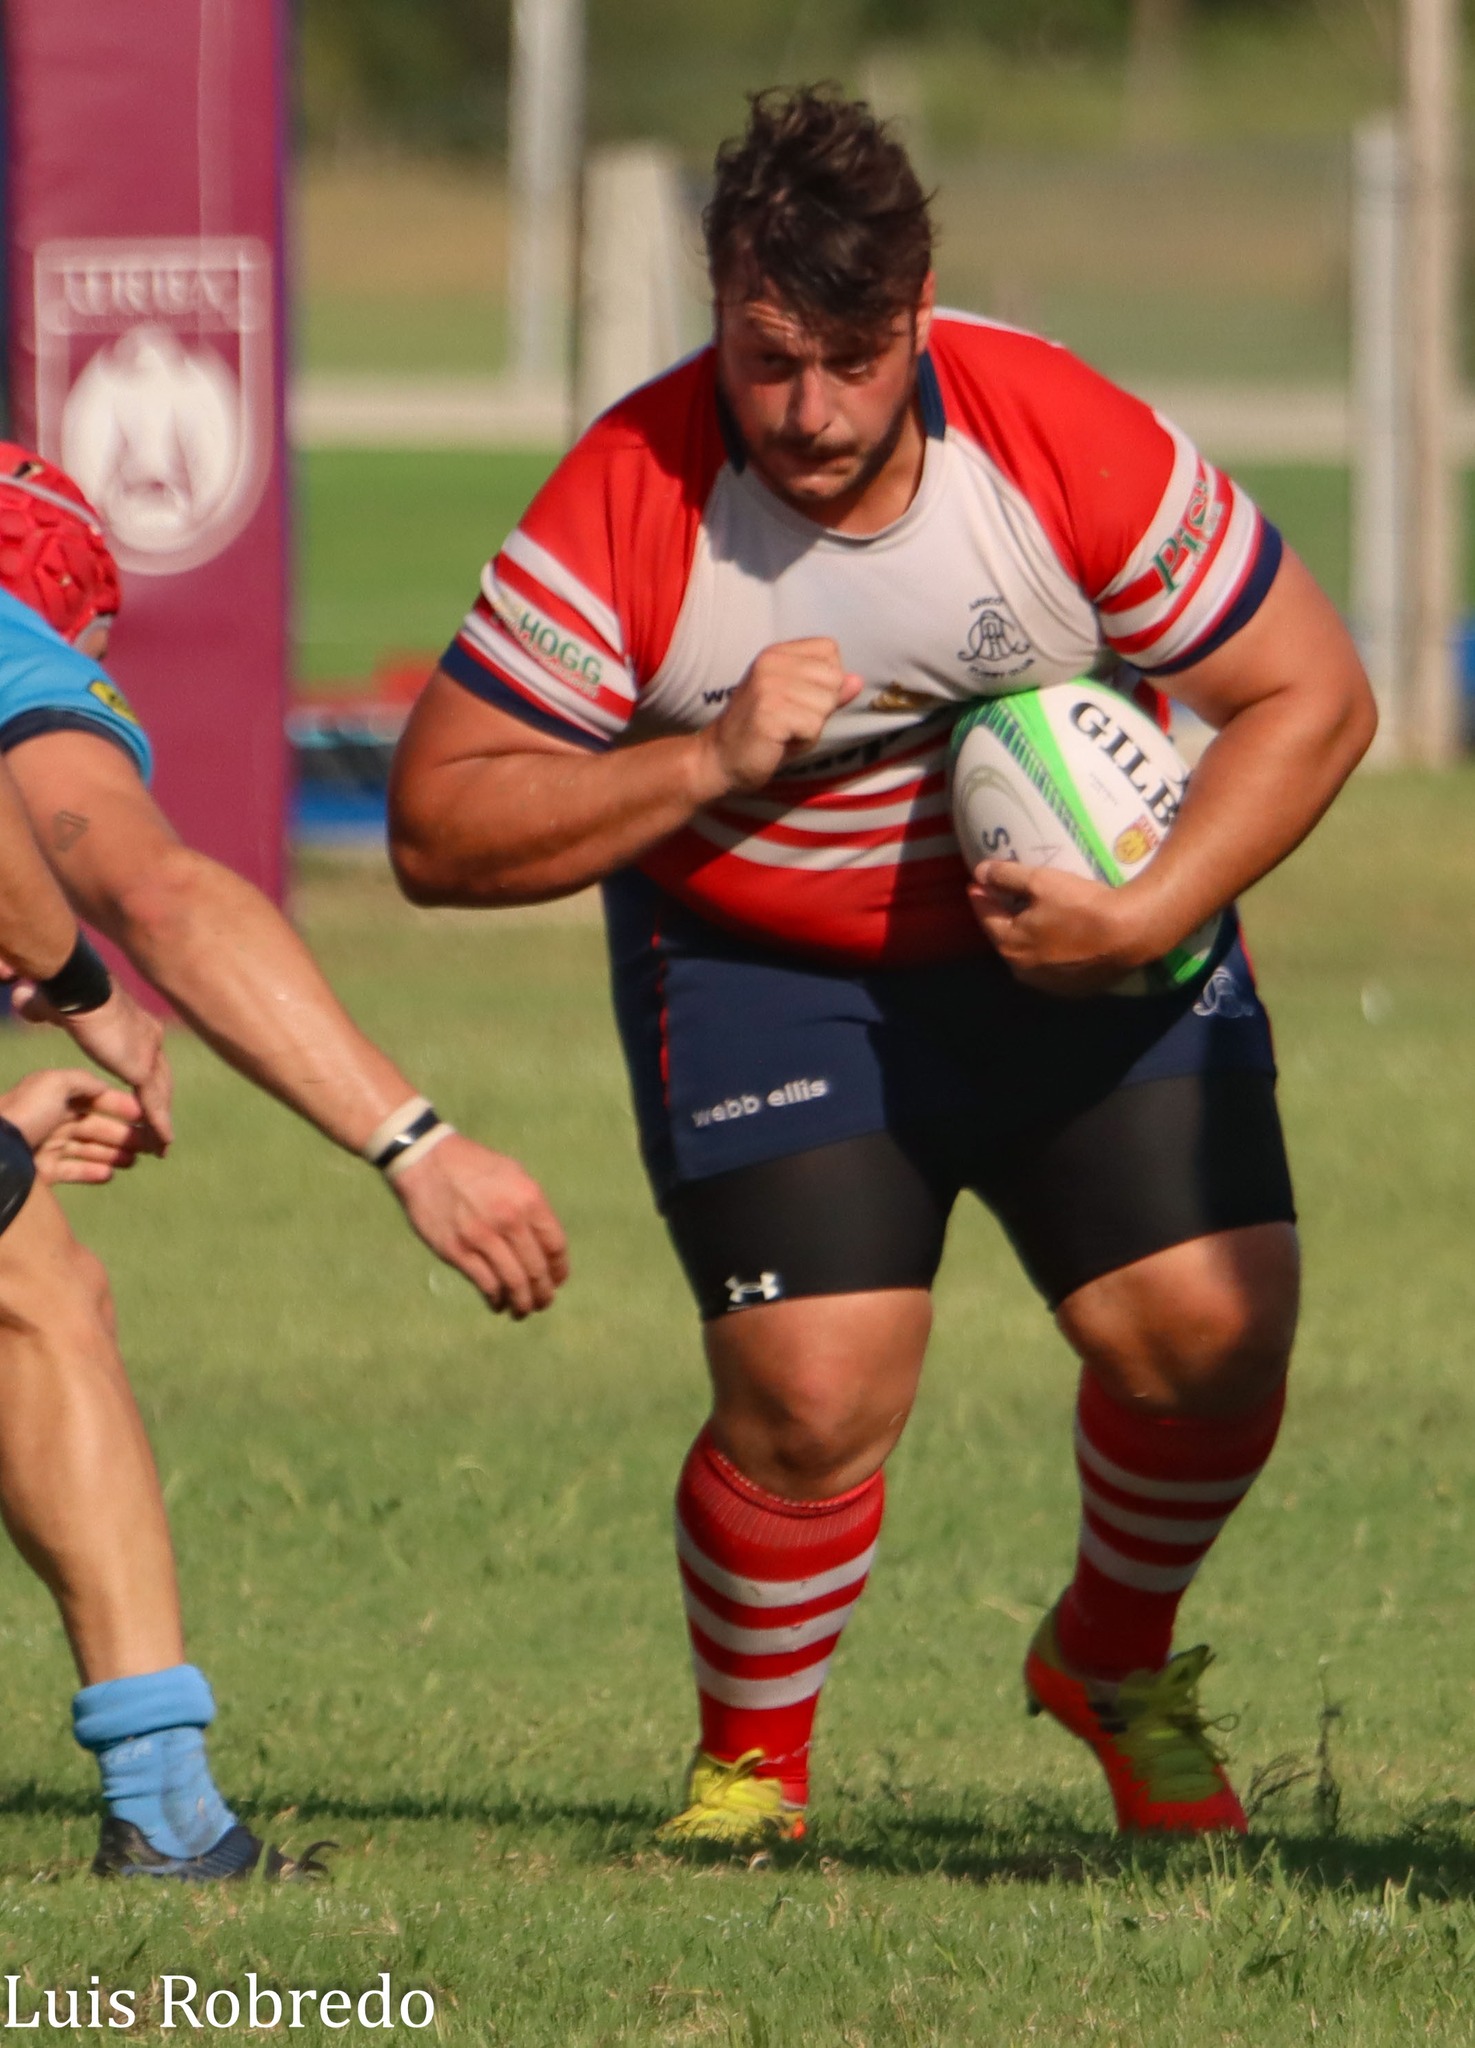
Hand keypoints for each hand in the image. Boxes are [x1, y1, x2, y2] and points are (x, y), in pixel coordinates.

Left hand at [0, 1068, 150, 1183]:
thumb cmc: (27, 1113)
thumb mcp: (55, 1083)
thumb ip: (83, 1081)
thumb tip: (104, 1087)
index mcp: (55, 1096)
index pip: (94, 1099)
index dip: (119, 1106)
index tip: (143, 1115)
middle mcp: (52, 1119)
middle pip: (95, 1127)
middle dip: (123, 1134)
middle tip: (149, 1144)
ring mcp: (47, 1146)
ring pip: (88, 1150)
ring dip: (113, 1154)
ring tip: (135, 1160)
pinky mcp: (43, 1171)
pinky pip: (72, 1171)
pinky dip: (92, 1173)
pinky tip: (110, 1174)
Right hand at [10, 980, 172, 1149]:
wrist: (79, 989)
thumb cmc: (66, 990)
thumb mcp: (53, 1003)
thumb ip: (43, 1008)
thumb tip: (20, 998)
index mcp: (135, 1027)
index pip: (146, 1062)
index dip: (146, 1083)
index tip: (143, 1102)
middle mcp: (149, 1042)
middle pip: (159, 1082)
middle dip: (159, 1108)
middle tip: (161, 1132)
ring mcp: (149, 1055)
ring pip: (159, 1097)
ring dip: (160, 1123)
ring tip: (161, 1147)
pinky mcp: (142, 1068)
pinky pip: (154, 1104)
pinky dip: (158, 1124)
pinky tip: (163, 1143)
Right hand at [389, 1130, 568, 1318]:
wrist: (425, 1160)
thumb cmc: (472, 1167)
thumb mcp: (513, 1175)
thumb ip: (532, 1207)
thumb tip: (546, 1245)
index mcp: (528, 1199)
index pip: (555, 1246)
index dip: (559, 1270)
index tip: (557, 1281)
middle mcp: (509, 1219)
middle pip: (536, 1269)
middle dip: (543, 1293)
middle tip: (542, 1303)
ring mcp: (481, 1237)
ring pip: (513, 1283)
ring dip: (522, 1303)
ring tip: (522, 1310)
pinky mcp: (457, 1250)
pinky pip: (485, 1284)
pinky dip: (496, 1299)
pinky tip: (498, 1303)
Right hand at [701, 638, 862, 794]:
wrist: (720, 759)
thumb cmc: (763, 733)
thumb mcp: (799, 705)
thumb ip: (828, 691)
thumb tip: (857, 680)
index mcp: (777, 653)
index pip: (830, 649)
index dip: (828, 680)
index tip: (801, 699)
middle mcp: (771, 662)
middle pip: (834, 678)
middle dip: (822, 707)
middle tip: (791, 720)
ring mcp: (769, 686)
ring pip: (826, 704)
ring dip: (812, 727)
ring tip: (784, 731)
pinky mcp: (769, 712)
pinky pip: (813, 726)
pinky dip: (803, 741)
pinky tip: (780, 741)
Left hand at [968, 861, 1156, 995]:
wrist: (1130, 934)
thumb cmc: (1082, 905)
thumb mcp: (1040, 882)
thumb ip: (1007, 876)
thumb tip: (980, 872)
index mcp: (1010, 944)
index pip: (986, 916)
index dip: (980, 897)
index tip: (975, 884)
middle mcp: (1023, 970)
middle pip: (1006, 938)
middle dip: (1001, 919)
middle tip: (1001, 899)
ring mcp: (1049, 983)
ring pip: (1029, 955)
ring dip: (1026, 937)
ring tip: (1029, 918)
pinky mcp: (1073, 988)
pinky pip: (1052, 965)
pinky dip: (1049, 951)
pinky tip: (1058, 938)